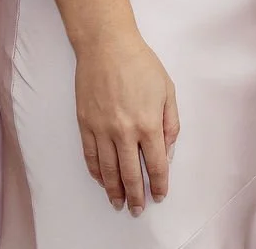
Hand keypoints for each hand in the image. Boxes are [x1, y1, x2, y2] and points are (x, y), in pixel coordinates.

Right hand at [74, 31, 178, 213]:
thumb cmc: (140, 63)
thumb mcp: (168, 90)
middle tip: (137, 209)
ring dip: (114, 190)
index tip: (159, 195)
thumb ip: (171, 123)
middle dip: (136, 195)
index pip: (156, 164)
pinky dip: (95, 171)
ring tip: (118, 202)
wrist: (106, 46)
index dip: (158, 184)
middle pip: (130, 174)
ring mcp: (102, 129)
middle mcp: (124, 131)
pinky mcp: (85, 123)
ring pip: (107, 169)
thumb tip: (167, 150)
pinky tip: (101, 180)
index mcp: (149, 124)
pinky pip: (90, 155)